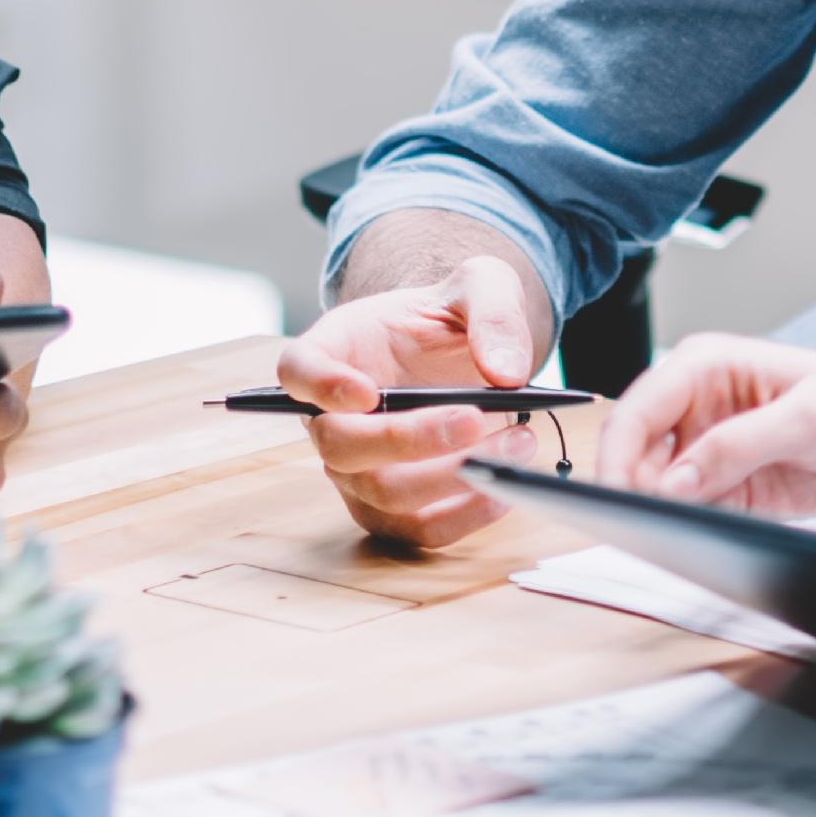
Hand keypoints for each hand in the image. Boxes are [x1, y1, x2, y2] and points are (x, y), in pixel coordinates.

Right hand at [279, 254, 544, 548]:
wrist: (464, 358)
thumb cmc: (453, 319)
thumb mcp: (482, 287)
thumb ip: (494, 313)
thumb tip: (506, 373)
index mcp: (334, 352)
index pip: (299, 371)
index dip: (322, 385)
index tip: (367, 391)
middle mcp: (333, 418)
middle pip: (340, 444)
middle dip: (409, 438)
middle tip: (474, 417)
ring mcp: (357, 469)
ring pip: (381, 494)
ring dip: (449, 478)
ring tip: (516, 442)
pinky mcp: (394, 509)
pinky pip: (419, 530)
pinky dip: (465, 516)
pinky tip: (505, 487)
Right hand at [599, 335, 815, 514]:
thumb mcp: (809, 419)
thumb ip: (737, 446)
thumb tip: (671, 481)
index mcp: (708, 365)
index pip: (640, 409)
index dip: (619, 454)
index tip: (617, 497)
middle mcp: (703, 406)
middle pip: (638, 451)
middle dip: (631, 486)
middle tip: (638, 524)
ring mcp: (717, 450)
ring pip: (659, 485)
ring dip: (656, 510)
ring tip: (666, 531)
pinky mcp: (737, 489)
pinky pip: (693, 510)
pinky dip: (686, 524)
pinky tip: (693, 534)